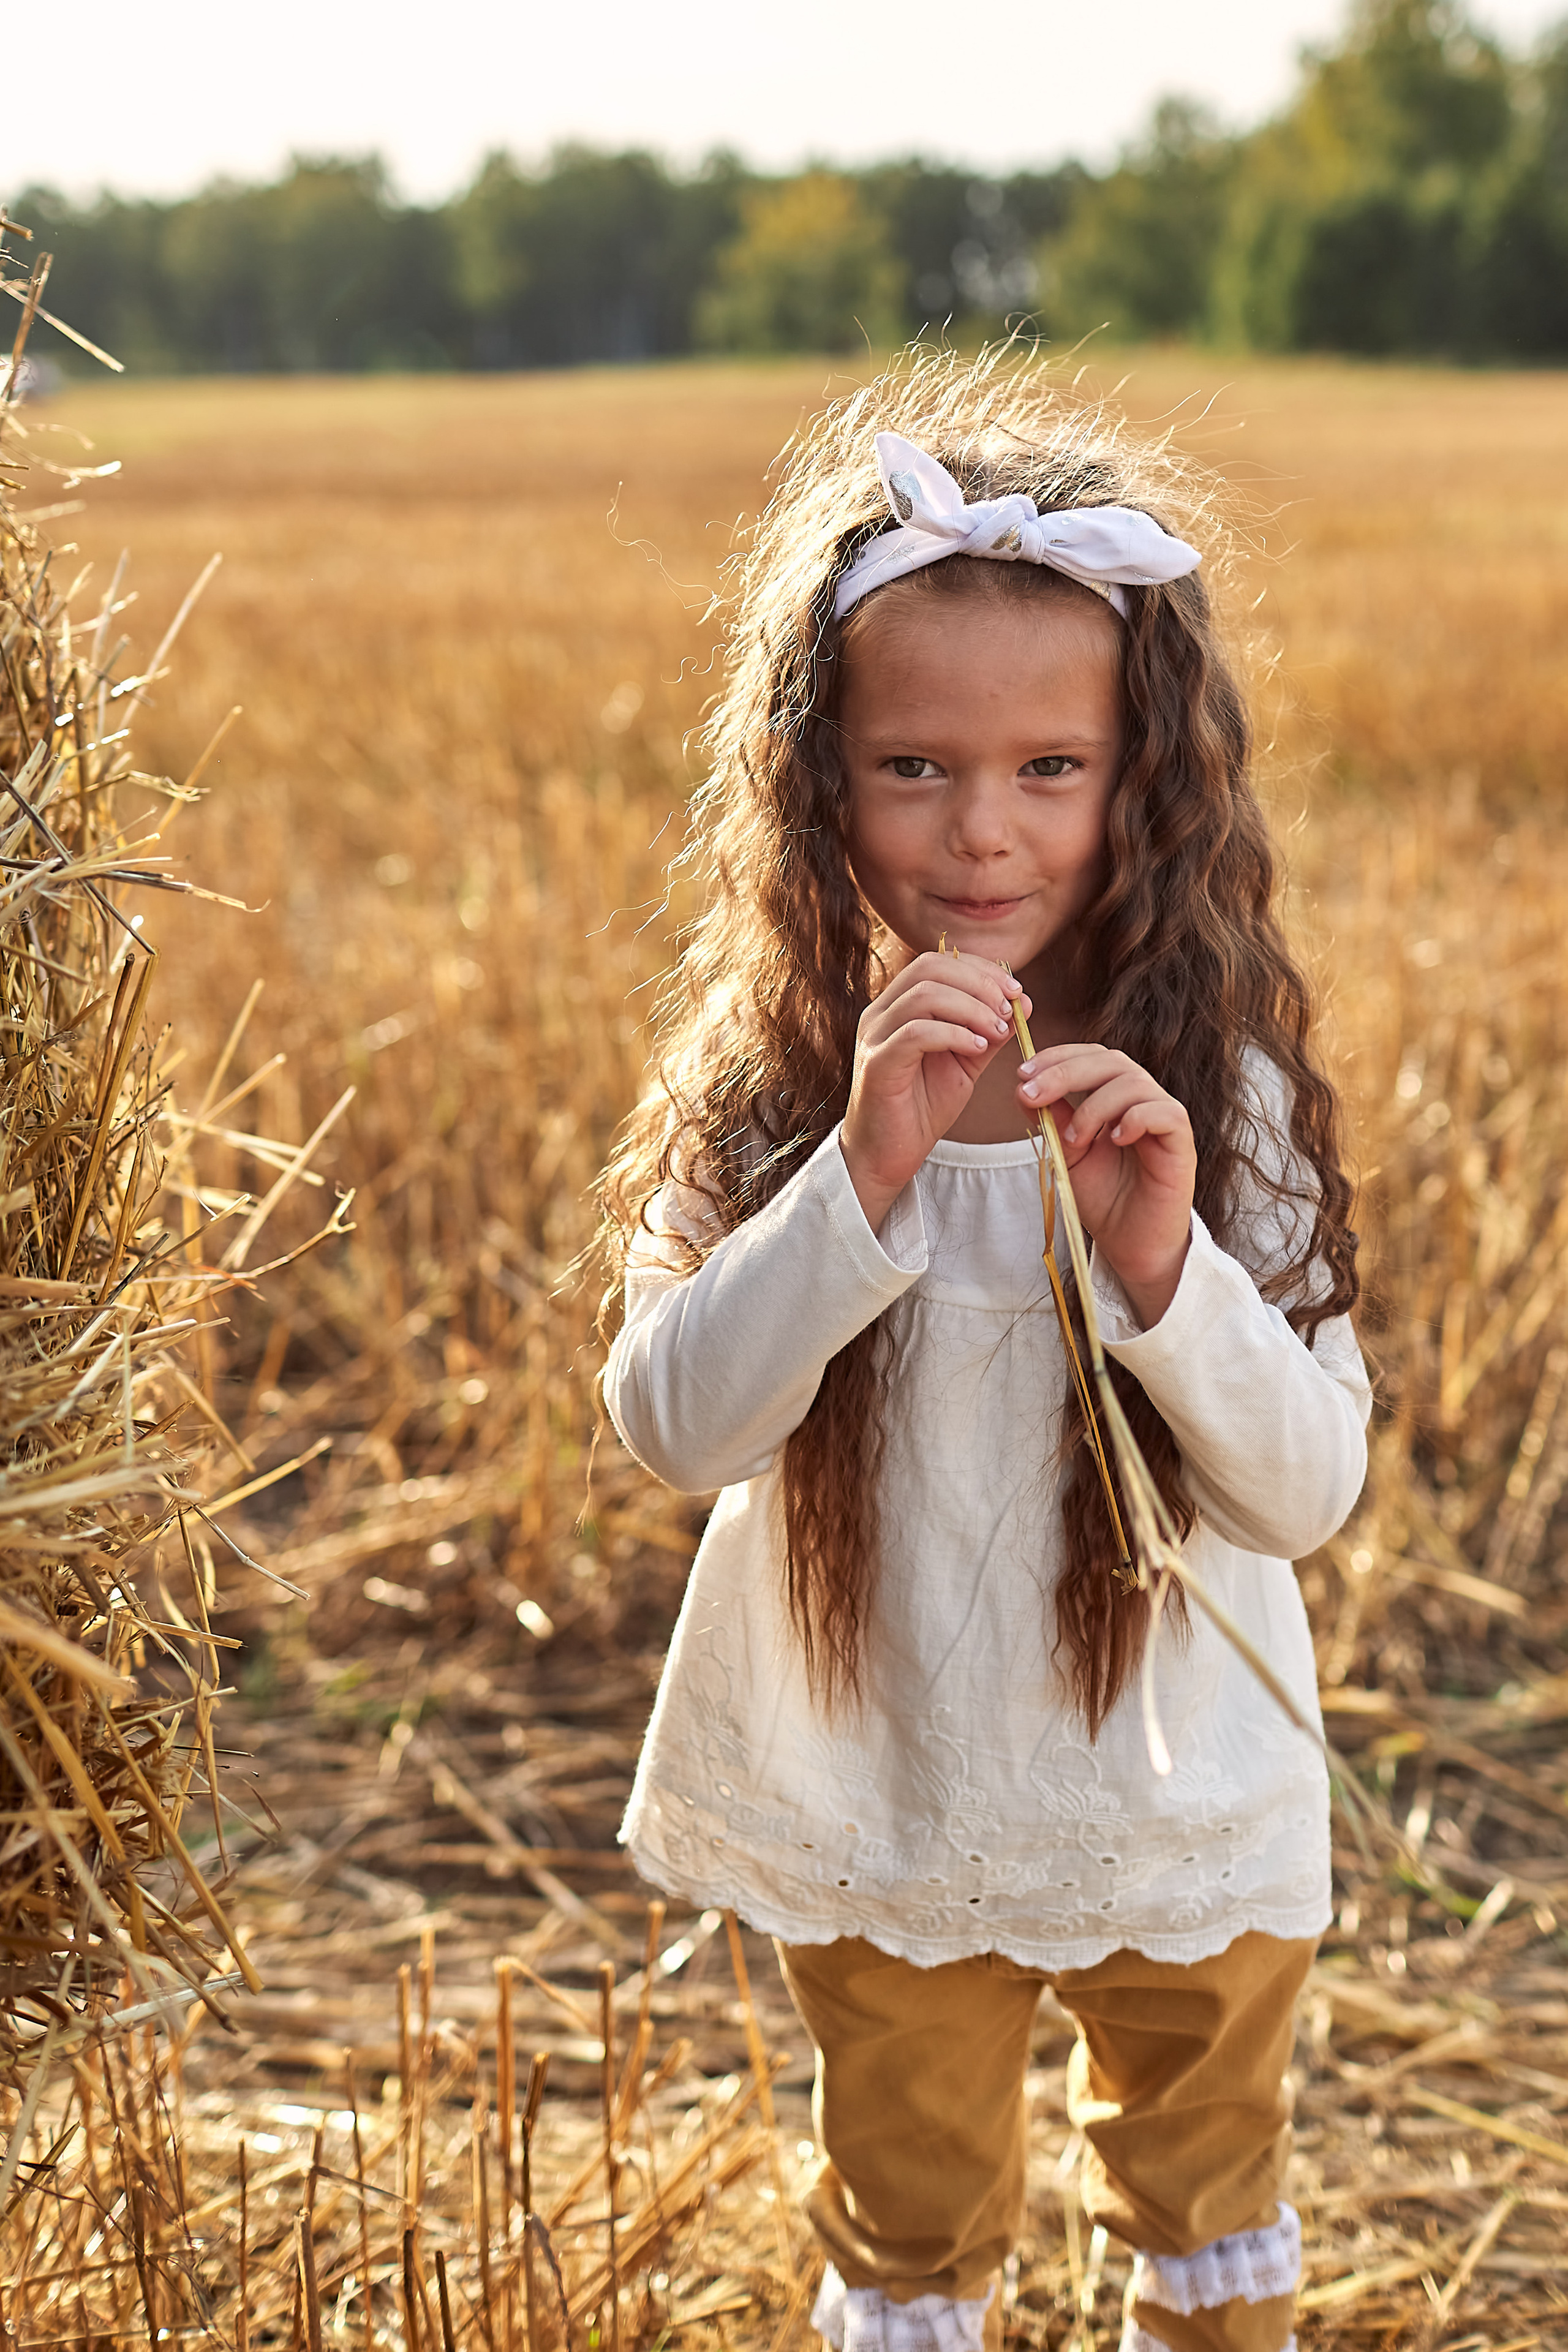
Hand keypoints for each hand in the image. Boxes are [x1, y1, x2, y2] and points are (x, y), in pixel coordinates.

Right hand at [841, 952, 1025, 1232]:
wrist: (888, 1155)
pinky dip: (954, 1034)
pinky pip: (916, 1033)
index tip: (1015, 991)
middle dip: (979, 983)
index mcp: (898, 1005)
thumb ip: (988, 1032)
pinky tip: (977, 1049)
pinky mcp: (877, 1064)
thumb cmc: (921, 1107)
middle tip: (1010, 1009)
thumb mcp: (965, 1062)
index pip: (938, 961)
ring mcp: (875, 1036)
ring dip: (971, 1008)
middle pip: (930, 967)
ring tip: (997, 1032)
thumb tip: (1022, 1003)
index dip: (981, 968)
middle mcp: (881, 1013)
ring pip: (924, 995)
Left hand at [1018, 1044, 1194, 1326]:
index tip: (1022, 1074)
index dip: (1058, 1057)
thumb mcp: (1067, 1154)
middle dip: (1066, 1072)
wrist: (1130, 1243)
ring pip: (1134, 1083)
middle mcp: (1142, 1100)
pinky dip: (1135, 1119)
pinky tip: (1114, 1139)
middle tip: (1033, 1093)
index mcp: (1115, 1097)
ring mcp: (1164, 1118)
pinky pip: (1165, 1113)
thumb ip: (1053, 1120)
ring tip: (1075, 1141)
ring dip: (1095, 1106)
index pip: (1092, 1057)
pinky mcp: (1182, 1142)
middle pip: (1111, 1061)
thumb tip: (1022, 1089)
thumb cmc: (1104, 1198)